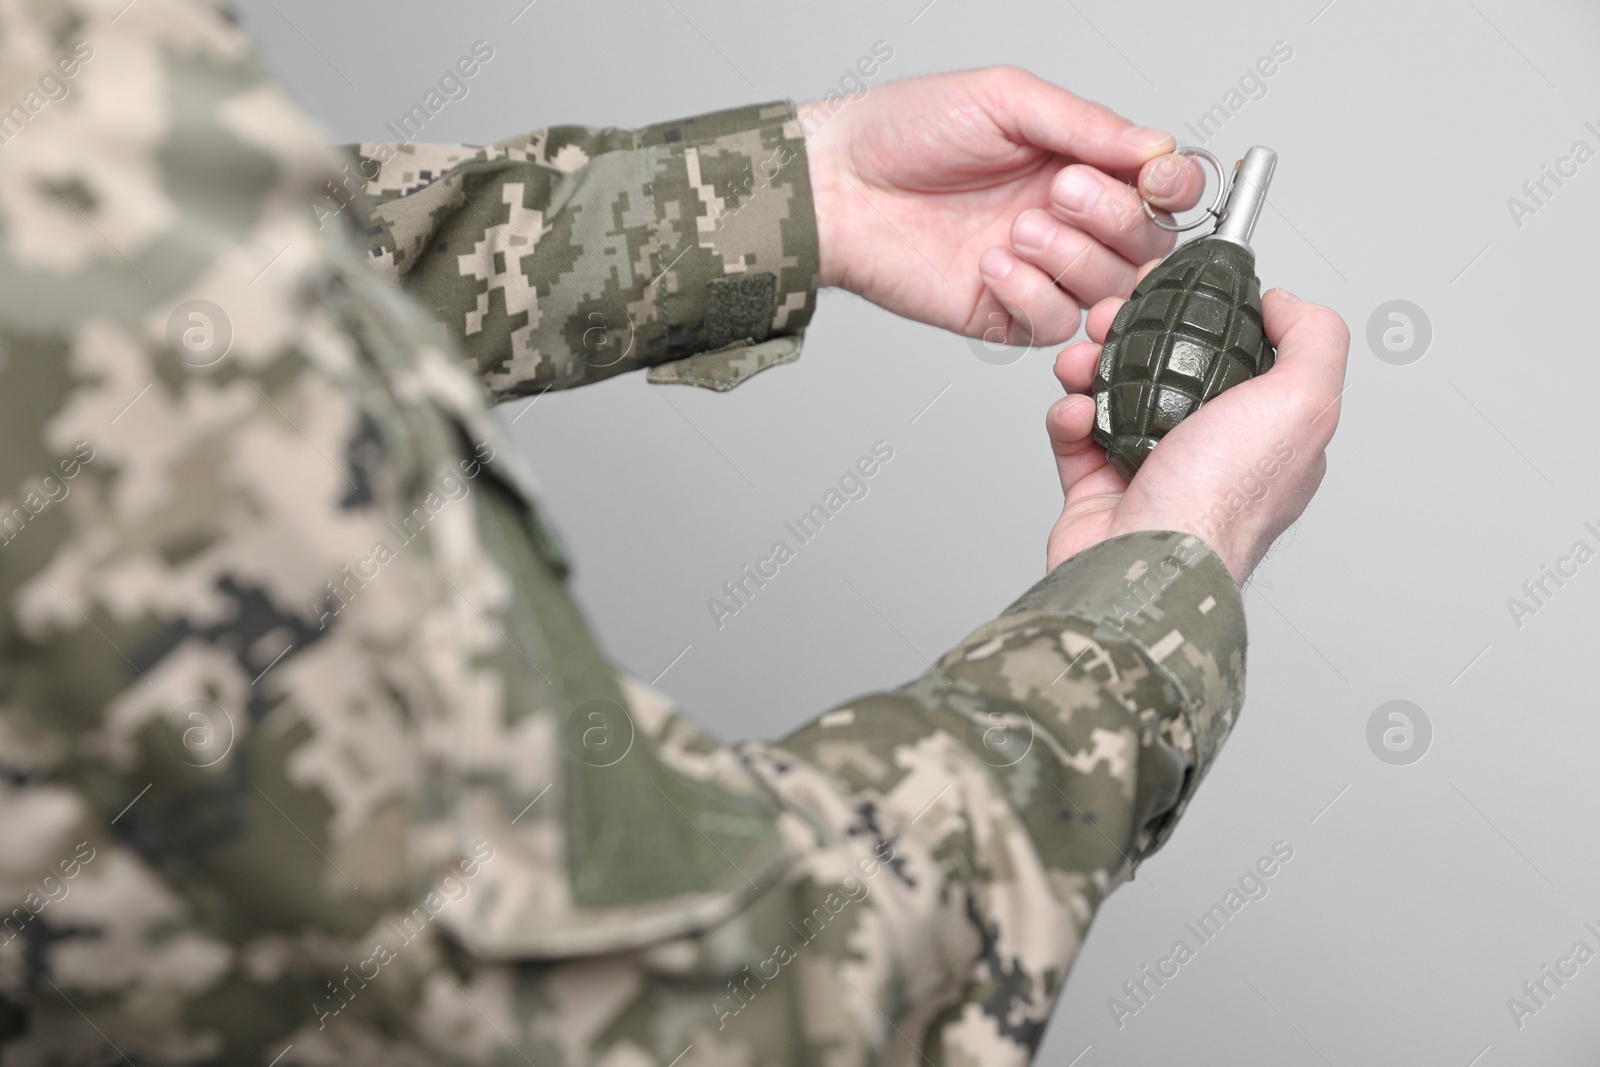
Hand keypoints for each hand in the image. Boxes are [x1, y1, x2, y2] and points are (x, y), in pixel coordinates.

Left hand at [798, 66, 1205, 344]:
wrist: (837, 187)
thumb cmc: (905, 131)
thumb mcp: (1004, 100)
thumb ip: (1084, 123)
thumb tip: (1157, 146)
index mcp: (1079, 162)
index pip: (1162, 187)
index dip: (1173, 186)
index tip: (1155, 177)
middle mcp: (1069, 221)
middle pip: (1147, 245)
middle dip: (1114, 219)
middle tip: (1058, 192)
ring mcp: (1040, 272)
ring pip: (1109, 290)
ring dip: (1071, 258)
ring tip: (1017, 227)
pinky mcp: (1004, 315)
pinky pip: (1054, 324)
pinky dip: (1031, 293)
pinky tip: (989, 263)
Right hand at [1045, 280, 1349, 583]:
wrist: (1145, 561)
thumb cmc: (1223, 498)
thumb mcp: (1305, 400)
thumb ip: (1313, 338)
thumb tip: (1287, 303)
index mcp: (1266, 434)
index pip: (1240, 355)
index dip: (1208, 315)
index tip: (1176, 287)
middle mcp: (1211, 455)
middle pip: (1169, 368)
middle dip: (1135, 332)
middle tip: (1113, 317)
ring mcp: (1152, 473)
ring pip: (1115, 396)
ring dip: (1092, 366)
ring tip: (1083, 360)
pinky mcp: (1097, 492)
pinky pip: (1076, 436)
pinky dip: (1067, 415)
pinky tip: (1074, 408)